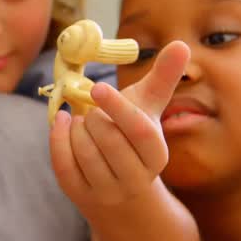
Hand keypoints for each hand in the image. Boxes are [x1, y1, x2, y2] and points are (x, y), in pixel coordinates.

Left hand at [50, 41, 188, 210]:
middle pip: (110, 141)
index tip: (97, 87)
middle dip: (94, 118)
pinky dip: (58, 139)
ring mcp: (108, 192)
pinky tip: (61, 122)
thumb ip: (163, 78)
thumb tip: (182, 44)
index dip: (117, 107)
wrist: (119, 187)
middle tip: (93, 112)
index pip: (139, 131)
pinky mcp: (80, 195)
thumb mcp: (148, 108)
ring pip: (85, 153)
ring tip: (82, 121)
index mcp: (157, 155)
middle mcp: (136, 179)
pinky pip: (64, 165)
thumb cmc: (132, 136)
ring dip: (76, 128)